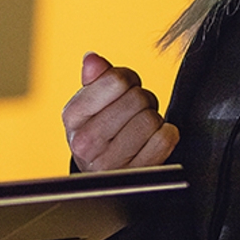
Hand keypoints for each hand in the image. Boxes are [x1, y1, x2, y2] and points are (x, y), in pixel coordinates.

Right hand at [63, 52, 178, 172]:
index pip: (116, 80)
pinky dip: (167, 135)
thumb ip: (94, 79)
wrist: (104, 180)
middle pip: (137, 98)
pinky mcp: (134, 177)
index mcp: (71, 116)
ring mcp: (109, 164)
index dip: (128, 79)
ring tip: (143, 127)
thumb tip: (92, 59)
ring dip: (154, 119)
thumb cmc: (100, 134)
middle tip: (137, 111)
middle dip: (143, 100)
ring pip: (151, 120)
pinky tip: (155, 139)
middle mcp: (85, 142)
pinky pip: (164, 141)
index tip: (126, 89)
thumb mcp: (90, 106)